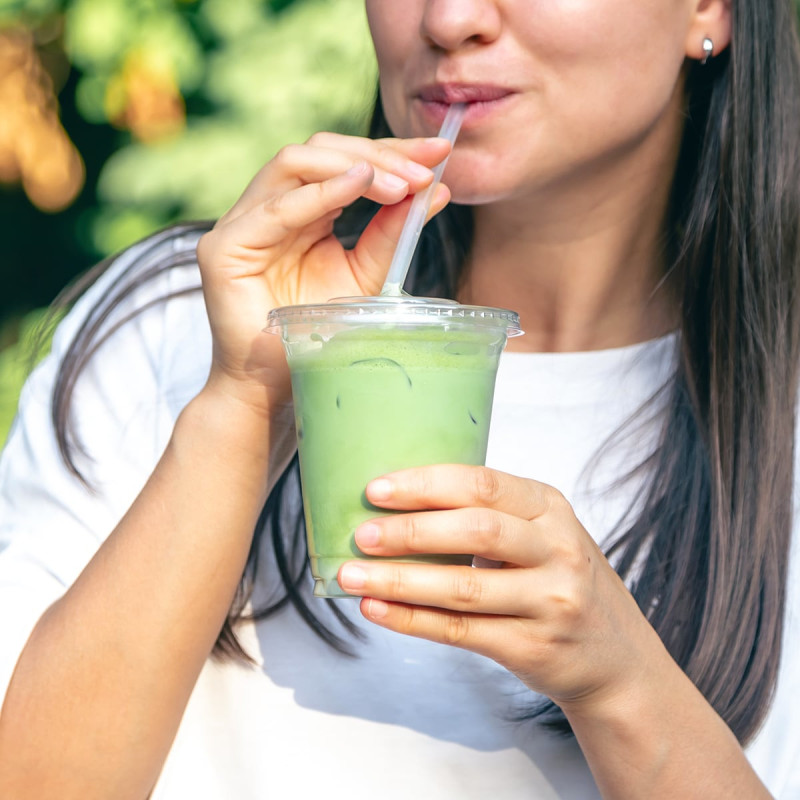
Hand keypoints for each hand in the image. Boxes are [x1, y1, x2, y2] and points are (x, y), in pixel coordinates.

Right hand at [196, 133, 451, 411]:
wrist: (275, 387)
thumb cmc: (317, 336)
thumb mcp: (365, 275)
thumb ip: (392, 233)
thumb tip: (437, 189)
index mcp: (300, 212)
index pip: (342, 162)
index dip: (390, 152)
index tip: (439, 152)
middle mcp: (268, 208)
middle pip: (319, 151)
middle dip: (377, 154)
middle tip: (424, 170)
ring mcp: (242, 224)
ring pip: (295, 163)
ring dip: (354, 166)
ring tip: (402, 183)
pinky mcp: (225, 248)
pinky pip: (275, 208)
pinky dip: (321, 192)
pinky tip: (361, 184)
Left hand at [337, 464, 670, 714]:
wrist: (617, 658)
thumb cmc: (559, 580)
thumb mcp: (543, 534)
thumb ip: (489, 516)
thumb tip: (398, 505)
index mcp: (551, 508)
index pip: (483, 484)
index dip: (426, 485)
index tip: (376, 489)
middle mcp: (558, 551)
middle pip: (475, 531)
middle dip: (410, 530)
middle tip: (361, 533)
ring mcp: (550, 602)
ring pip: (463, 588)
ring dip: (398, 579)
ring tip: (350, 574)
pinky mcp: (533, 647)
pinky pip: (460, 631)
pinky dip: (411, 619)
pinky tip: (376, 607)